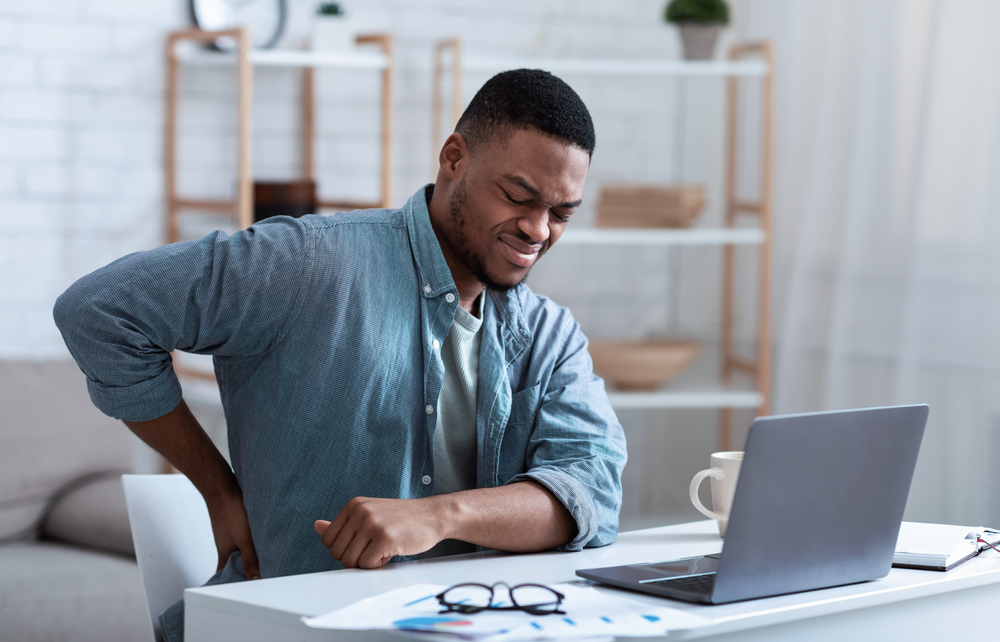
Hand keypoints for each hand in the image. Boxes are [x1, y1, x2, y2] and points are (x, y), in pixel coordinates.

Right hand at [205, 485, 260, 579]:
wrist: (221, 487)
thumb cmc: (230, 511)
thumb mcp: (244, 538)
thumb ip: (250, 559)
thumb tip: (255, 579)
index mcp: (224, 555)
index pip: (226, 577)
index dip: (234, 585)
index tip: (246, 591)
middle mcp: (225, 547)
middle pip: (235, 565)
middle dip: (246, 571)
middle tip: (263, 577)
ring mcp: (229, 536)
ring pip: (240, 551)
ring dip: (251, 556)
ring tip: (267, 560)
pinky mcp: (234, 526)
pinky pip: (243, 539)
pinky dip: (251, 543)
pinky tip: (262, 539)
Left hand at [314, 496, 444, 568]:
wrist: (433, 515)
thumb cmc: (401, 518)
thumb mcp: (370, 514)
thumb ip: (344, 523)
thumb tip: (317, 527)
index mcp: (353, 505)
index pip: (328, 540)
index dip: (344, 549)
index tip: (362, 543)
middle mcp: (360, 512)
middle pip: (337, 553)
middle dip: (356, 558)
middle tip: (375, 547)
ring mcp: (372, 524)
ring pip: (351, 562)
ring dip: (368, 562)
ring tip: (384, 548)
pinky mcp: (385, 538)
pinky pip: (367, 565)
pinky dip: (379, 565)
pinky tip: (392, 551)